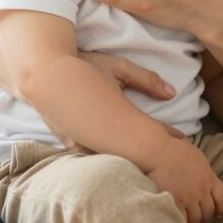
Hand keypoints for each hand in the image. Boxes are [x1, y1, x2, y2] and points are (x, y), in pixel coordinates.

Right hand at [42, 51, 184, 146]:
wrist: (41, 70)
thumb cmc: (82, 64)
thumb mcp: (117, 67)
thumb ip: (146, 80)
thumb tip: (171, 94)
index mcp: (111, 118)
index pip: (145, 132)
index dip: (166, 135)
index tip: (181, 138)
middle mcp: (94, 137)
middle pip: (129, 153)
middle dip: (149, 154)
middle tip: (170, 157)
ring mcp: (79, 144)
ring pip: (110, 158)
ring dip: (128, 157)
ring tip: (149, 159)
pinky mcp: (70, 145)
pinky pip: (94, 155)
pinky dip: (108, 155)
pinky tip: (120, 157)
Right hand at [144, 137, 222, 222]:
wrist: (155, 151)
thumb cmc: (166, 145)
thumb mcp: (185, 144)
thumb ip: (189, 150)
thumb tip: (179, 138)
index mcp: (208, 175)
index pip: (222, 197)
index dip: (220, 208)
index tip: (217, 213)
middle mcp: (201, 188)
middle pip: (209, 211)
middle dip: (202, 216)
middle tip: (193, 216)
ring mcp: (190, 197)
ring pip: (196, 218)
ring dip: (191, 221)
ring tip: (183, 220)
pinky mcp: (176, 203)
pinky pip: (183, 220)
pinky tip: (175, 221)